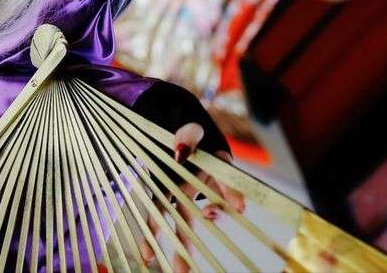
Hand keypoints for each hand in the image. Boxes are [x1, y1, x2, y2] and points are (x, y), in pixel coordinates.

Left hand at [140, 122, 246, 272]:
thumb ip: (189, 135)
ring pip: (185, 222)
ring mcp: (184, 192)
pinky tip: (146, 253)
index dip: (234, 194)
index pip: (229, 180)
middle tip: (211, 254)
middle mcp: (204, 184)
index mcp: (217, 166)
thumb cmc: (189, 132)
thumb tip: (180, 151)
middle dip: (208, 235)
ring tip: (180, 272)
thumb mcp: (191, 129)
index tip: (239, 207)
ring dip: (182, 247)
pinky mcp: (164, 193)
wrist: (173, 132)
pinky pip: (159, 215)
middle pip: (209, 212)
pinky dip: (153, 234)